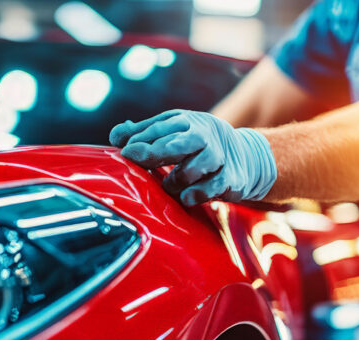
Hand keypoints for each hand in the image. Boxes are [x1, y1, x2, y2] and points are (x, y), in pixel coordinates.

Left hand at [109, 110, 276, 205]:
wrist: (243, 156)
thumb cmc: (194, 145)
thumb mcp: (170, 133)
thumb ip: (142, 134)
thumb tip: (115, 135)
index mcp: (185, 122)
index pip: (161, 128)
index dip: (141, 139)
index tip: (125, 152)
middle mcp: (203, 136)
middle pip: (179, 143)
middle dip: (155, 152)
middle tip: (134, 159)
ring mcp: (218, 157)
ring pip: (196, 166)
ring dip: (177, 178)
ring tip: (168, 185)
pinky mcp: (231, 178)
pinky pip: (213, 187)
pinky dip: (197, 193)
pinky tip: (186, 197)